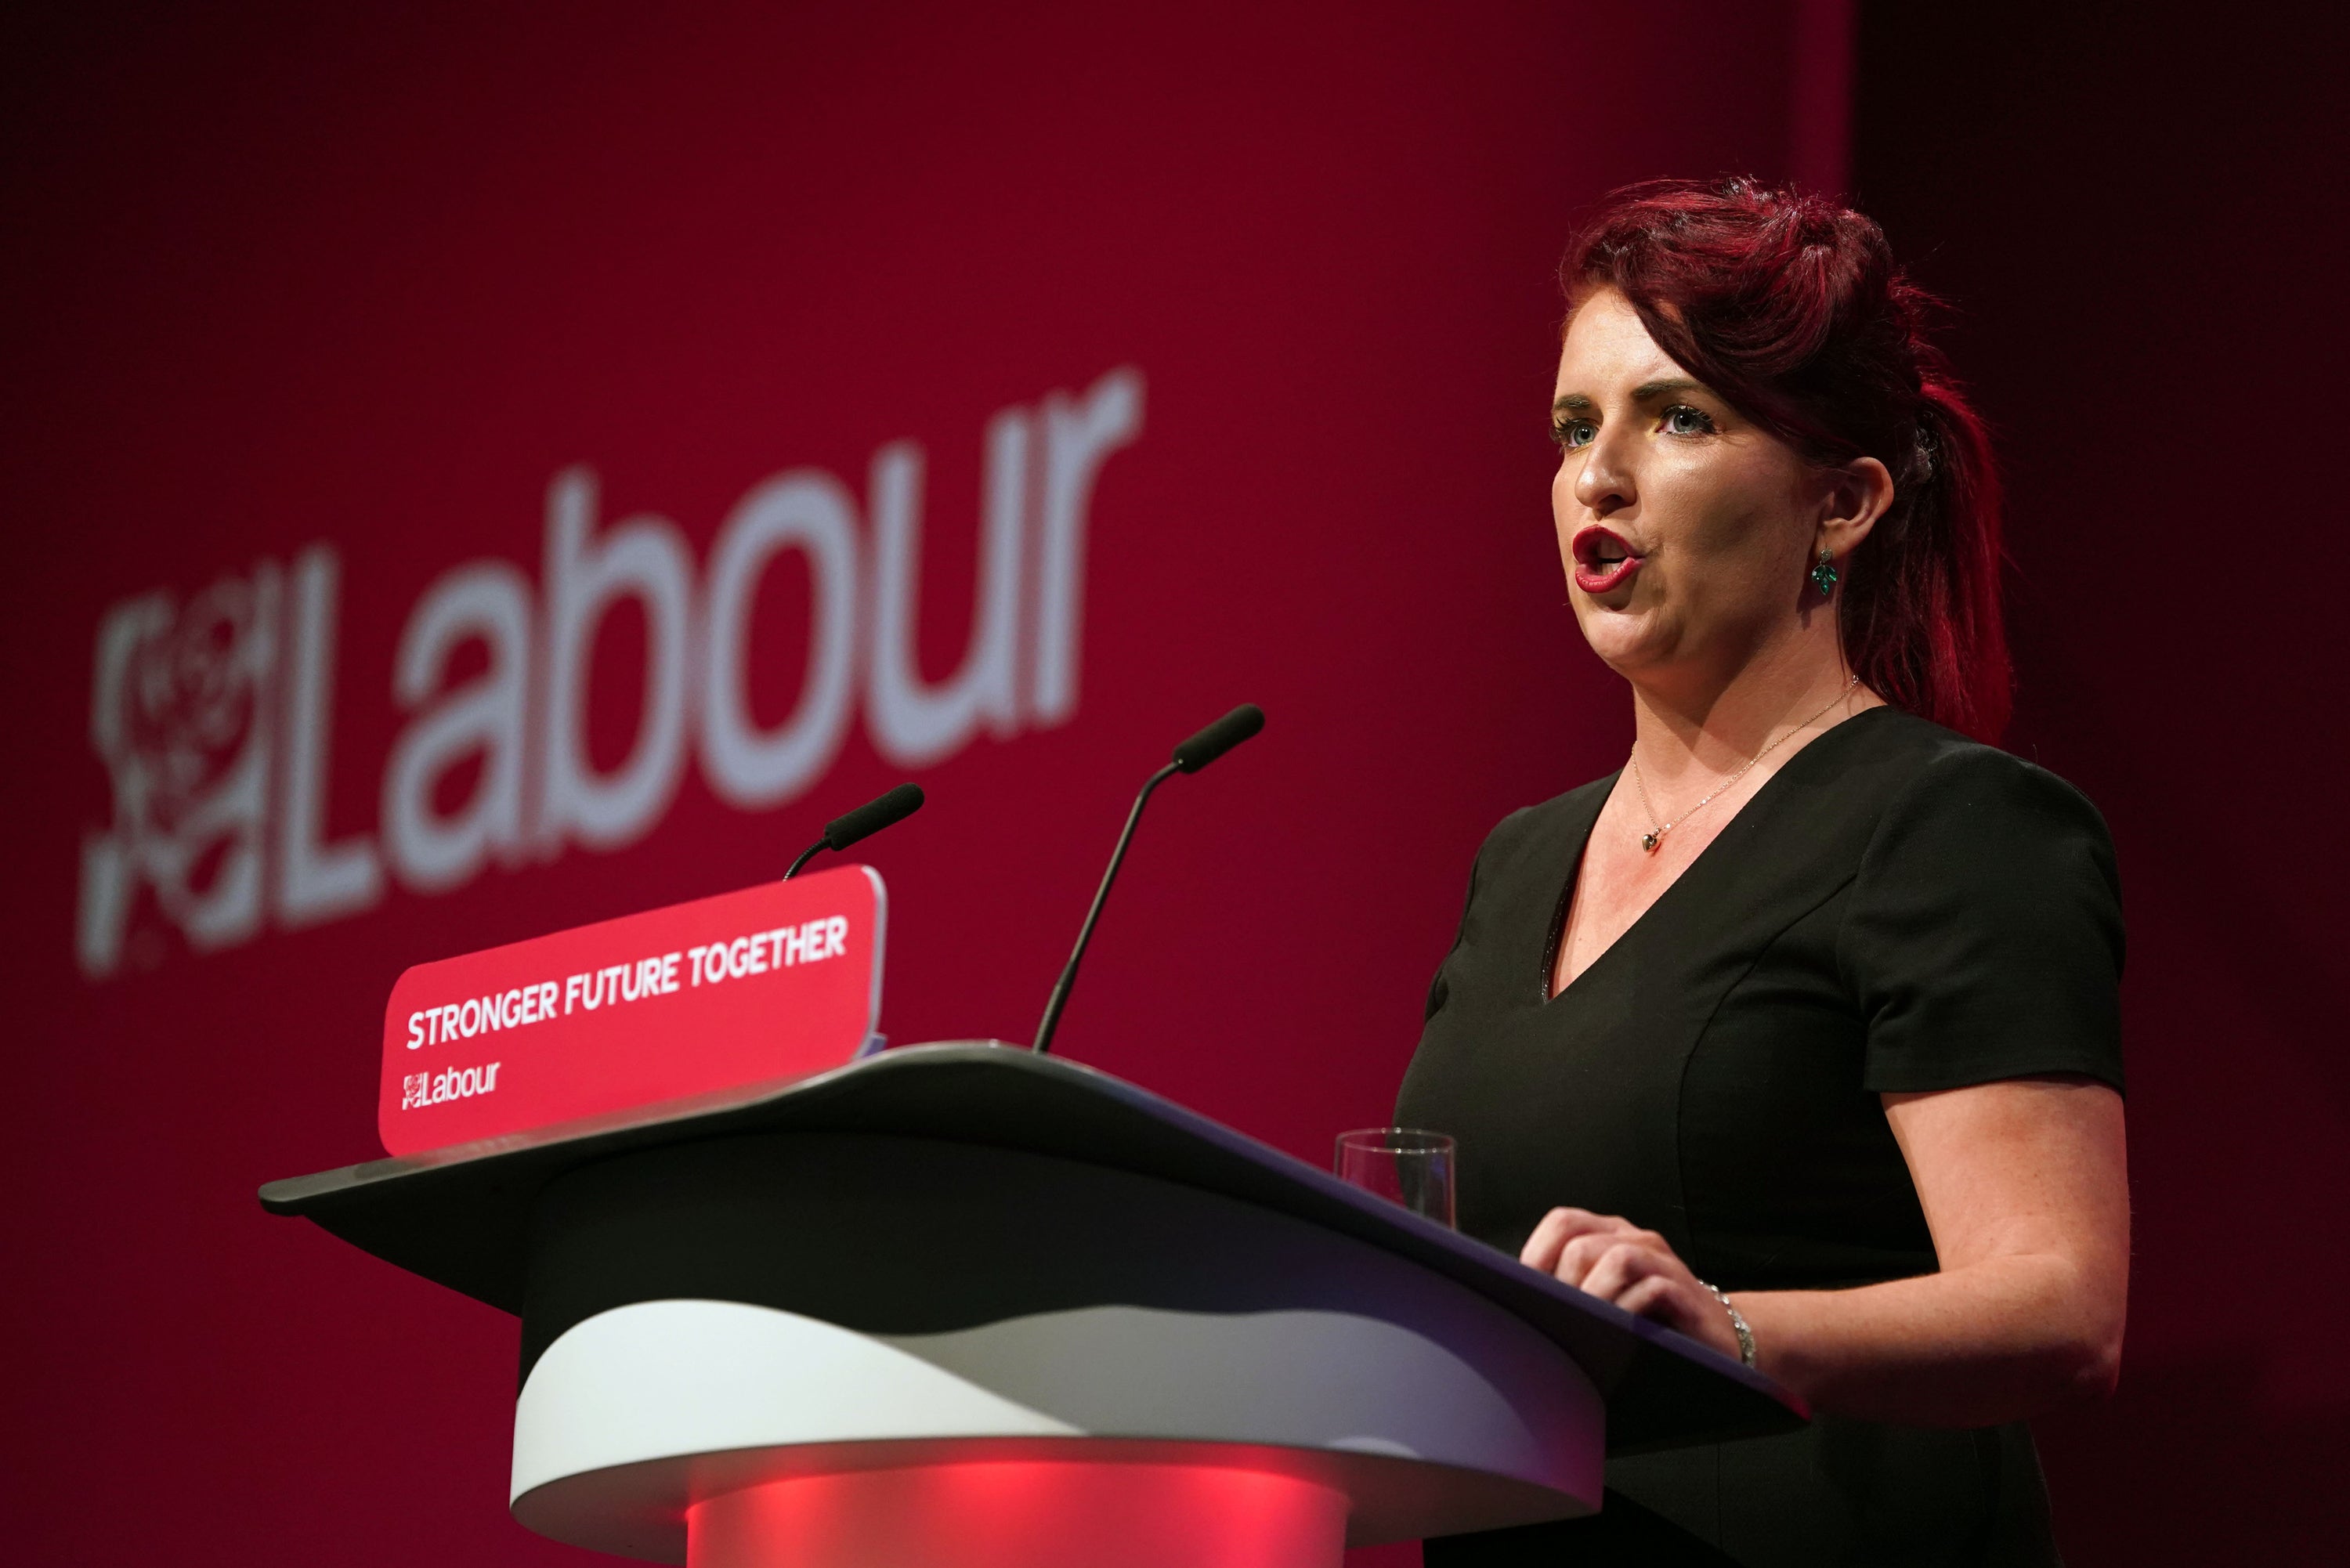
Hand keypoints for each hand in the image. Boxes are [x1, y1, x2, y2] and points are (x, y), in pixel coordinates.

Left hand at [1520, 1207, 1743, 1362]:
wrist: (1719, 1334)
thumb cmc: (1648, 1316)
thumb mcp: (1605, 1295)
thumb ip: (1571, 1286)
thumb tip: (1516, 1297)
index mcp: (1609, 1234)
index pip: (1563, 1222)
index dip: (1537, 1253)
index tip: (1524, 1291)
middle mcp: (1635, 1239)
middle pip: (1581, 1245)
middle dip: (1564, 1285)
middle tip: (1558, 1319)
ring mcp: (1663, 1262)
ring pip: (1617, 1260)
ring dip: (1594, 1297)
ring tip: (1585, 1326)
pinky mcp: (1686, 1292)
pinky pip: (1654, 1289)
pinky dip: (1630, 1310)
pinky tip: (1622, 1331)